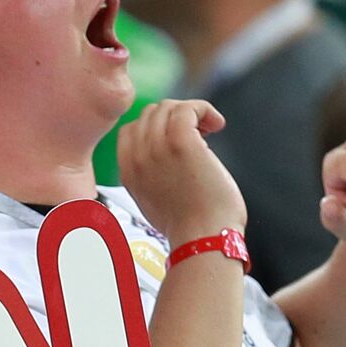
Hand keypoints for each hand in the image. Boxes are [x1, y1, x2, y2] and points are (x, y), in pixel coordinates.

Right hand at [118, 99, 246, 244]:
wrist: (202, 238)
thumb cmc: (188, 225)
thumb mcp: (153, 200)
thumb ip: (151, 174)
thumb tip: (166, 154)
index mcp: (128, 170)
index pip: (130, 129)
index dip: (155, 127)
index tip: (177, 139)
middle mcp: (138, 156)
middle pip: (150, 114)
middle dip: (175, 117)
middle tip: (199, 134)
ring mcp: (157, 148)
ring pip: (168, 107)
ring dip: (192, 112)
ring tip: (209, 129)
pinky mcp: (182, 143)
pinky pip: (187, 108)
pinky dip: (204, 109)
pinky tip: (217, 124)